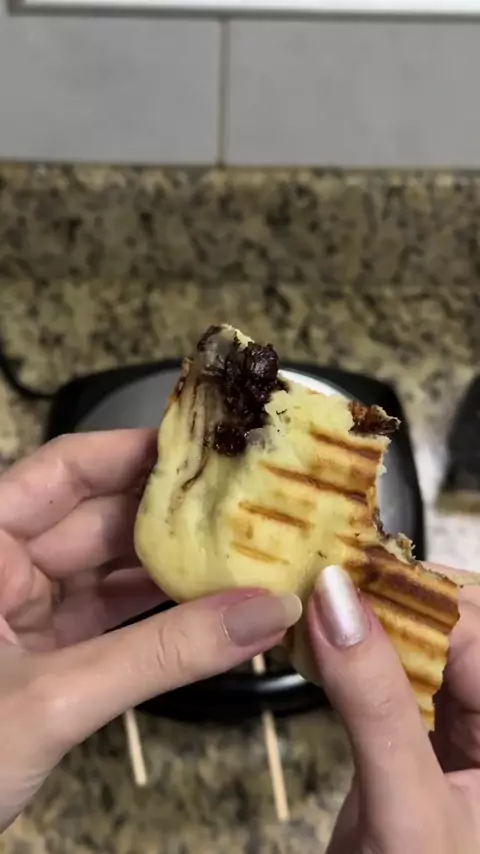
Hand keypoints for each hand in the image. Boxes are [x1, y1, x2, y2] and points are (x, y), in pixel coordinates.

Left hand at [0, 431, 300, 830]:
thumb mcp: (53, 698)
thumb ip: (161, 656)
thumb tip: (264, 613)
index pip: (63, 470)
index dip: (134, 452)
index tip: (206, 450)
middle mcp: (1, 566)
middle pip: (96, 519)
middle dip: (170, 517)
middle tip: (247, 506)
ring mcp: (20, 614)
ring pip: (106, 572)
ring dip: (170, 569)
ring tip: (243, 553)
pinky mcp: (40, 658)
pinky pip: (106, 621)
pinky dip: (155, 618)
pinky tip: (208, 608)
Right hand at [308, 563, 479, 853]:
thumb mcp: (406, 807)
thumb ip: (373, 699)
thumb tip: (336, 598)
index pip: (476, 623)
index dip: (412, 588)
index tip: (344, 565)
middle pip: (452, 622)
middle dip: (388, 598)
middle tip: (322, 578)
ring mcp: (473, 724)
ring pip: (423, 642)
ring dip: (369, 623)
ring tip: (316, 603)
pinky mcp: (435, 733)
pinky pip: (401, 674)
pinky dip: (361, 657)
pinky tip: (325, 645)